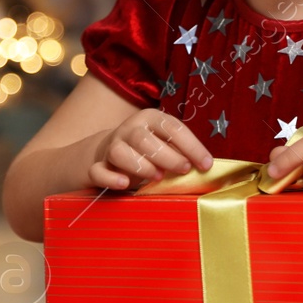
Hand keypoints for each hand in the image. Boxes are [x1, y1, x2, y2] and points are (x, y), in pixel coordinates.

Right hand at [90, 109, 213, 189]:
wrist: (109, 153)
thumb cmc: (148, 151)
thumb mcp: (166, 144)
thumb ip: (181, 152)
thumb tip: (206, 167)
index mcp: (151, 119)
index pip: (172, 127)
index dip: (191, 146)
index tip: (206, 164)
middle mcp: (130, 129)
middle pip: (144, 139)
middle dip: (167, 156)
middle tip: (184, 169)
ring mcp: (112, 147)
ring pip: (120, 152)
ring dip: (141, 166)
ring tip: (158, 176)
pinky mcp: (97, 166)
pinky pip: (98, 171)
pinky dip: (110, 178)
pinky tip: (124, 183)